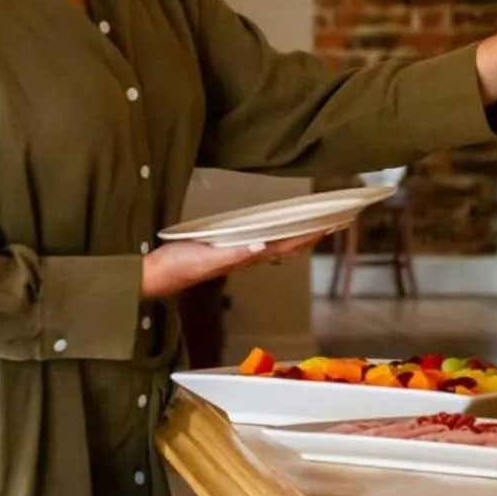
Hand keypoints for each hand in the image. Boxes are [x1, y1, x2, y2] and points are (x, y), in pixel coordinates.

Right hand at [140, 228, 332, 300]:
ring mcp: (241, 253)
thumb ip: (234, 254)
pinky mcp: (229, 249)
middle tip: (340, 220)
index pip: (290, 243)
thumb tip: (262, 245)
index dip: (314, 234)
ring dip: (303, 233)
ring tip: (321, 224)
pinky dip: (281, 233)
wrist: (156, 275)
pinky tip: (284, 231)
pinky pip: (265, 240)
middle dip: (317, 232)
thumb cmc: (178, 266)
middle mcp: (250, 255)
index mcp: (249, 255)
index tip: (335, 223)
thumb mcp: (206, 258)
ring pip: (281, 242)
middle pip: (292, 243)